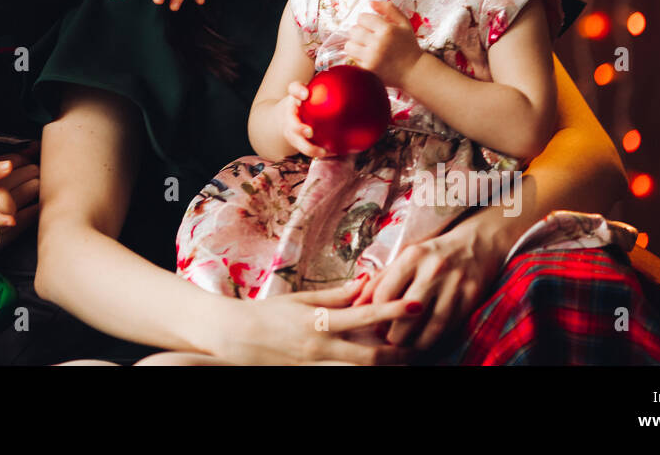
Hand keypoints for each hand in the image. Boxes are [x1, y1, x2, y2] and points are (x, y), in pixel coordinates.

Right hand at [0, 151, 39, 227]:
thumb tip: (9, 166)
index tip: (11, 222)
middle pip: (11, 204)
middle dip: (23, 184)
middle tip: (33, 167)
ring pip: (21, 204)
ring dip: (31, 185)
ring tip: (35, 170)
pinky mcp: (7, 214)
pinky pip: (26, 212)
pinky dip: (34, 197)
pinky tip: (41, 186)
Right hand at [208, 280, 417, 364]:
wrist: (236, 337)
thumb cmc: (269, 313)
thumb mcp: (303, 299)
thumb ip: (337, 294)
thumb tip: (367, 282)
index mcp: (318, 322)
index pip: (363, 316)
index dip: (391, 310)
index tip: (416, 303)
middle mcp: (320, 348)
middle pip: (369, 357)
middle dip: (399, 354)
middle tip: (422, 346)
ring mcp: (316, 366)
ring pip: (359, 372)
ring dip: (384, 367)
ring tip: (407, 359)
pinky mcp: (311, 376)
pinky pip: (343, 375)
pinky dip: (361, 371)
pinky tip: (374, 366)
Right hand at [278, 81, 329, 157]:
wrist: (287, 116)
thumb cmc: (309, 101)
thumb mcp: (315, 91)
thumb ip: (333, 86)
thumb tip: (365, 78)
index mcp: (296, 97)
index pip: (294, 89)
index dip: (298, 91)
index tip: (305, 94)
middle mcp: (291, 113)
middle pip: (291, 120)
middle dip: (298, 127)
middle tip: (309, 131)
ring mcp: (291, 129)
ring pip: (296, 139)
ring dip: (308, 146)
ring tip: (323, 151)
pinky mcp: (295, 141)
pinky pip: (306, 148)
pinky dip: (318, 151)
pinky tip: (334, 153)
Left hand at [344, 0, 422, 87]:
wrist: (413, 71)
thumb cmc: (408, 45)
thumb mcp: (404, 23)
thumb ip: (389, 9)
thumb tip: (370, 2)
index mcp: (387, 29)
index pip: (362, 18)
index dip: (365, 20)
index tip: (371, 24)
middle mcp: (378, 43)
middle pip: (353, 30)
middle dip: (359, 30)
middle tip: (368, 35)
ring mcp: (371, 57)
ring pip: (349, 45)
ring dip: (355, 43)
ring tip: (365, 45)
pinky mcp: (367, 69)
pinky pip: (353, 58)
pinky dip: (358, 56)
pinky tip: (368, 55)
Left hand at [349, 216, 506, 360]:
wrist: (474, 245)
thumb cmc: (431, 255)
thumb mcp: (404, 259)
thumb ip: (380, 280)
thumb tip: (355, 304)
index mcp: (412, 256)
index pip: (385, 293)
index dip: (377, 314)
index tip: (375, 323)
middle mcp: (433, 269)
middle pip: (407, 313)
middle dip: (395, 333)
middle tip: (390, 339)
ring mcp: (454, 284)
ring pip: (432, 325)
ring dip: (416, 342)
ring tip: (407, 346)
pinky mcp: (471, 296)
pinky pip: (450, 325)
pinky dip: (436, 337)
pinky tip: (426, 341)